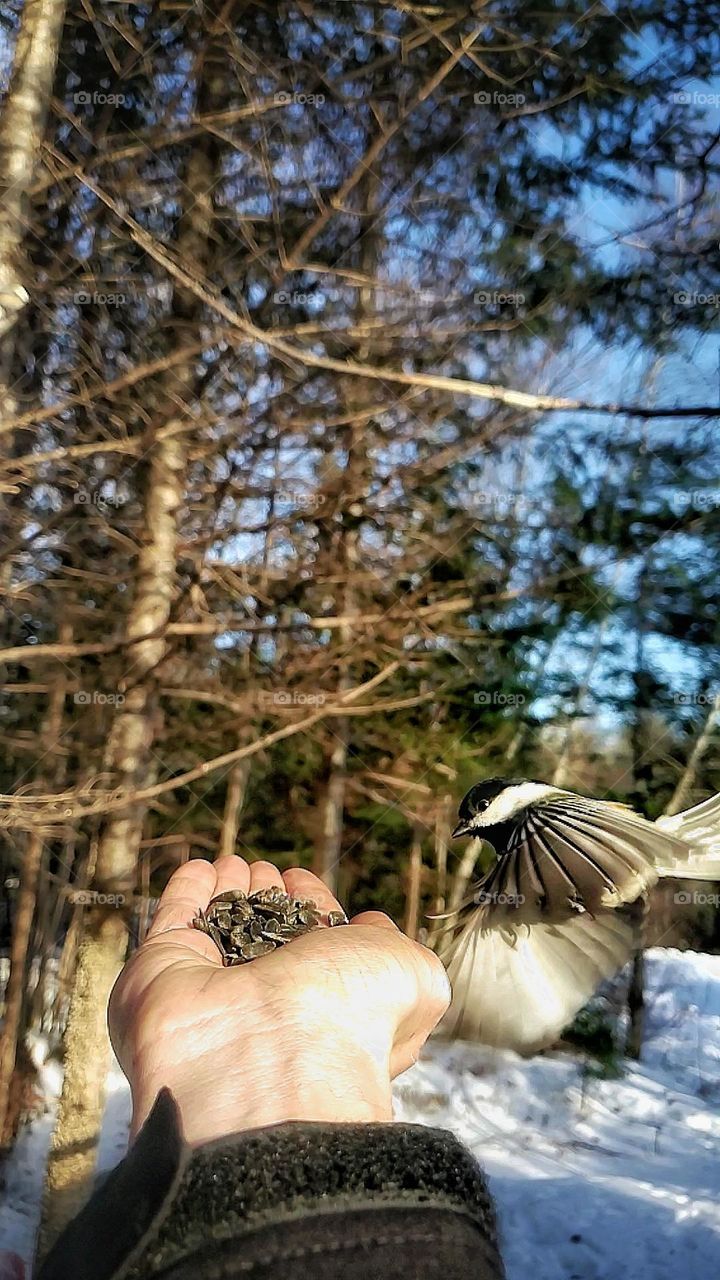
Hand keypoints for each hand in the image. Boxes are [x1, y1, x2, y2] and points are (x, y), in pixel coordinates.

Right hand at [109, 856, 449, 1145]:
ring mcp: (212, 992)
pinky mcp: (160, 976)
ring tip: (237, 862)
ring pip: (220, 929)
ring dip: (229, 891)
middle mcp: (269, 1006)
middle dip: (267, 901)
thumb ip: (404, 951)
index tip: (304, 881)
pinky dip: (186, 892)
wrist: (262, 1059)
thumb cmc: (350, 1019)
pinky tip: (203, 867)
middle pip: (265, 941)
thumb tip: (375, 926)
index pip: (317, 951)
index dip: (314, 911)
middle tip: (268, 869)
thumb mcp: (414, 979)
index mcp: (328, 1007)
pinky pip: (173, 923)